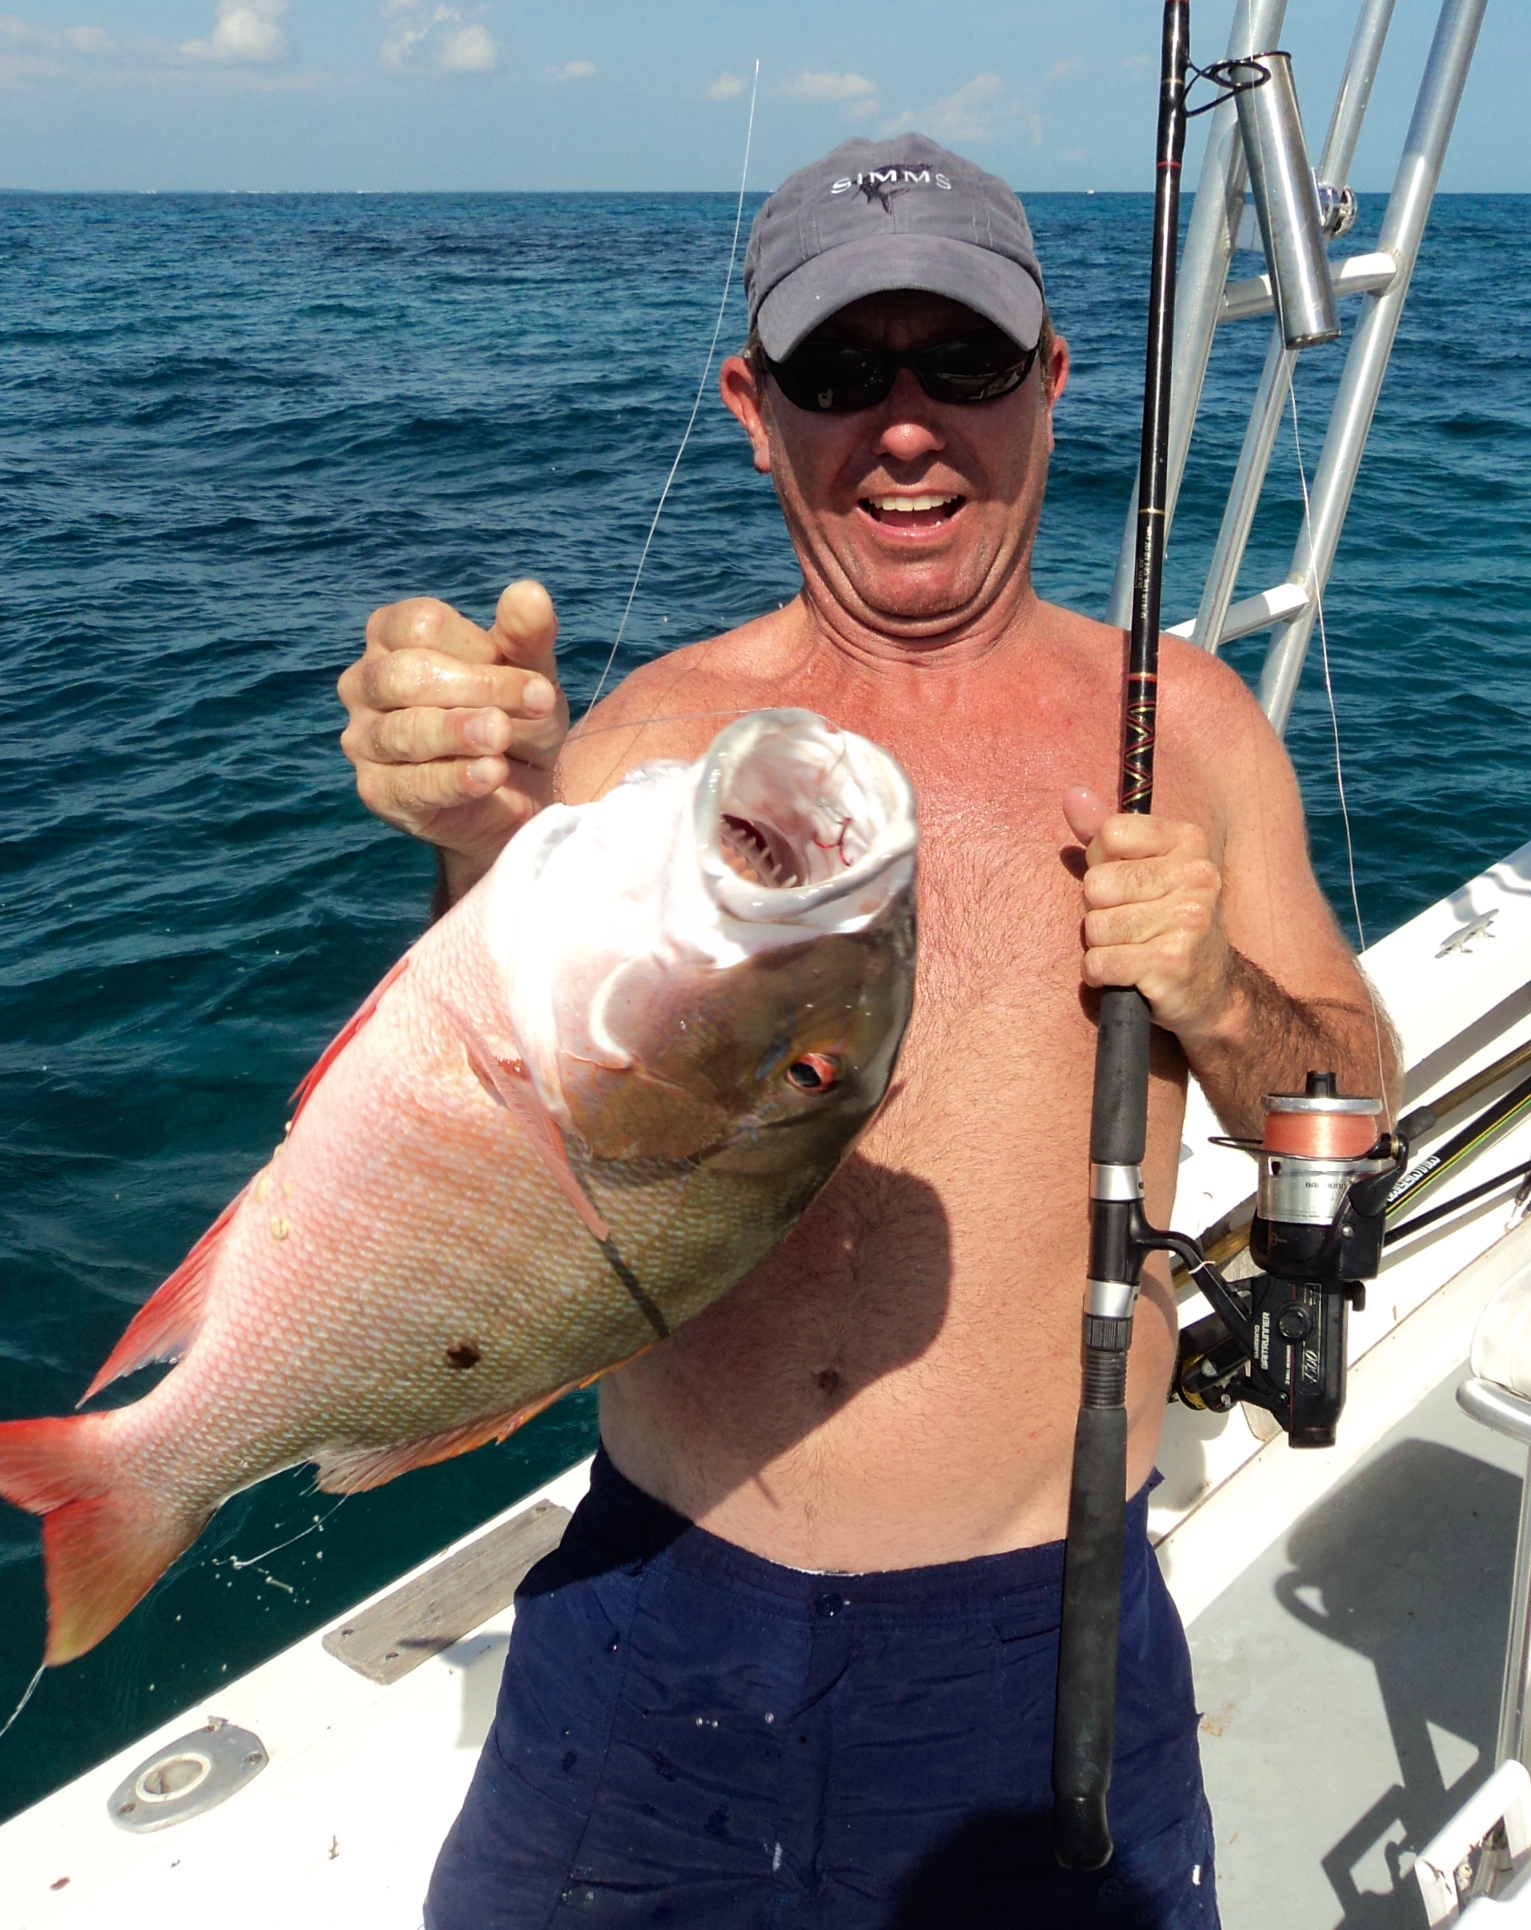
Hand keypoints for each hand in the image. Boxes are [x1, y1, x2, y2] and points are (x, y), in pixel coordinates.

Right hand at [339, 581, 567, 895]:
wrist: (519, 797)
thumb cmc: (516, 719)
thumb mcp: (531, 676)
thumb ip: (528, 637)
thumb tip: (529, 592)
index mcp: (392, 636)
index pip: (421, 625)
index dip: (480, 649)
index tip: (535, 680)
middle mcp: (364, 683)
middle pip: (405, 675)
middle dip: (477, 689)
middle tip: (538, 703)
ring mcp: (363, 739)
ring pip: (403, 730)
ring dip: (460, 731)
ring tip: (503, 736)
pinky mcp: (376, 792)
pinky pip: (410, 785)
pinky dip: (456, 778)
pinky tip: (492, 773)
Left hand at [1062, 785, 1231, 1042]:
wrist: (1210, 989)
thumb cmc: (1162, 920)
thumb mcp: (1140, 868)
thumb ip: (1103, 832)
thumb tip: (1072, 794)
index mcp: (1189, 841)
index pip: (1109, 834)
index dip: (1103, 864)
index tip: (1128, 884)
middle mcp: (1196, 876)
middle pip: (1096, 884)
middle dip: (1100, 910)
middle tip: (1131, 925)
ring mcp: (1188, 921)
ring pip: (1095, 927)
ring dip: (1102, 946)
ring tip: (1133, 949)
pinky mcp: (1172, 964)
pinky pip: (1098, 963)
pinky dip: (1101, 975)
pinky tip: (1128, 974)